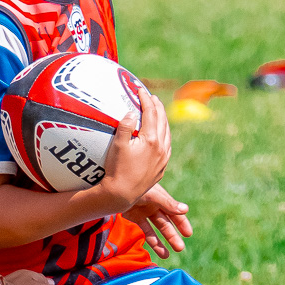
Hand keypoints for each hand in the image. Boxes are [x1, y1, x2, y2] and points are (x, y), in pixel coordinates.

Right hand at [96, 90, 169, 209]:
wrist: (121, 194)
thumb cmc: (116, 169)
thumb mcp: (117, 145)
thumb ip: (125, 126)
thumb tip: (131, 113)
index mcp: (151, 139)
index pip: (150, 113)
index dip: (145, 99)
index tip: (139, 90)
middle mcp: (161, 147)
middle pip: (162, 120)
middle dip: (157, 106)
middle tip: (150, 97)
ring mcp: (163, 158)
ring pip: (167, 132)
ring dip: (162, 119)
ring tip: (157, 111)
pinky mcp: (161, 167)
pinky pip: (167, 145)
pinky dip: (164, 134)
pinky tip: (159, 133)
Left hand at [123, 186, 192, 255]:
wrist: (111, 186)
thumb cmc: (133, 185)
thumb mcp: (151, 194)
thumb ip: (167, 203)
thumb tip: (185, 210)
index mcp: (160, 197)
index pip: (174, 212)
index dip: (181, 223)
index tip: (188, 234)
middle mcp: (154, 205)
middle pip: (165, 223)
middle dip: (172, 236)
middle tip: (180, 248)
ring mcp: (143, 211)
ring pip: (155, 229)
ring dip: (161, 242)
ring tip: (167, 255)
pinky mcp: (133, 216)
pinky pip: (144, 230)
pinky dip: (150, 240)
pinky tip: (157, 250)